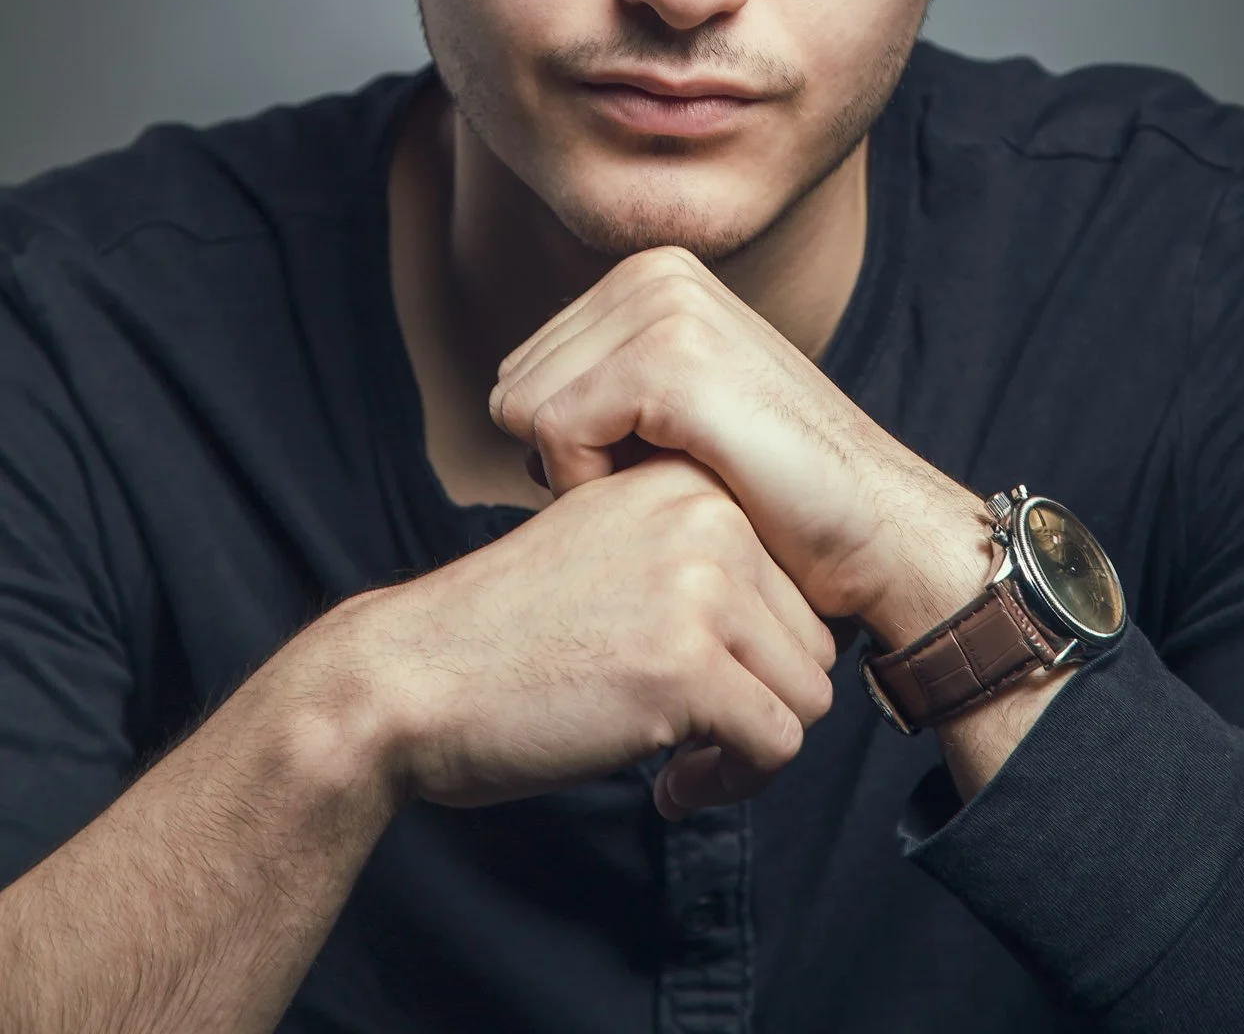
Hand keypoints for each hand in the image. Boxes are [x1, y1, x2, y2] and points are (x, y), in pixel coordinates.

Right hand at [330, 453, 834, 818]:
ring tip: (678, 756)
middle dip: (760, 703)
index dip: (757, 654)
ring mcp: (699, 586)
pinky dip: (731, 784)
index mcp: (687, 479)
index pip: (796, 582)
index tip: (699, 685)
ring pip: (808, 695)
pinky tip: (667, 784)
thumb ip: (694, 557)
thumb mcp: (610, 548)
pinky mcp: (686, 666)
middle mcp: (704, 514)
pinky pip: (775, 746)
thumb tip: (797, 622)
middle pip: (815, 640)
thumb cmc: (504, 630)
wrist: (409, 676)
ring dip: (749, 747)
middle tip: (690, 734)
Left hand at [490, 247, 992, 647]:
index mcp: (653, 273)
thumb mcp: (671, 409)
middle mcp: (656, 271)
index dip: (566, 444)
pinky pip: (552, 431)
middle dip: (567, 454)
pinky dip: (587, 483)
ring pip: (523, 407)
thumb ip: (599, 381)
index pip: (525, 369)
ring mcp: (666, 306)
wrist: (872, 525)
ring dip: (579, 471)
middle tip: (657, 480)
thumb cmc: (771, 490)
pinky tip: (659, 491)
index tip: (647, 466)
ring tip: (666, 481)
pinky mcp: (670, 358)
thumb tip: (503, 402)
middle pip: (515, 384)